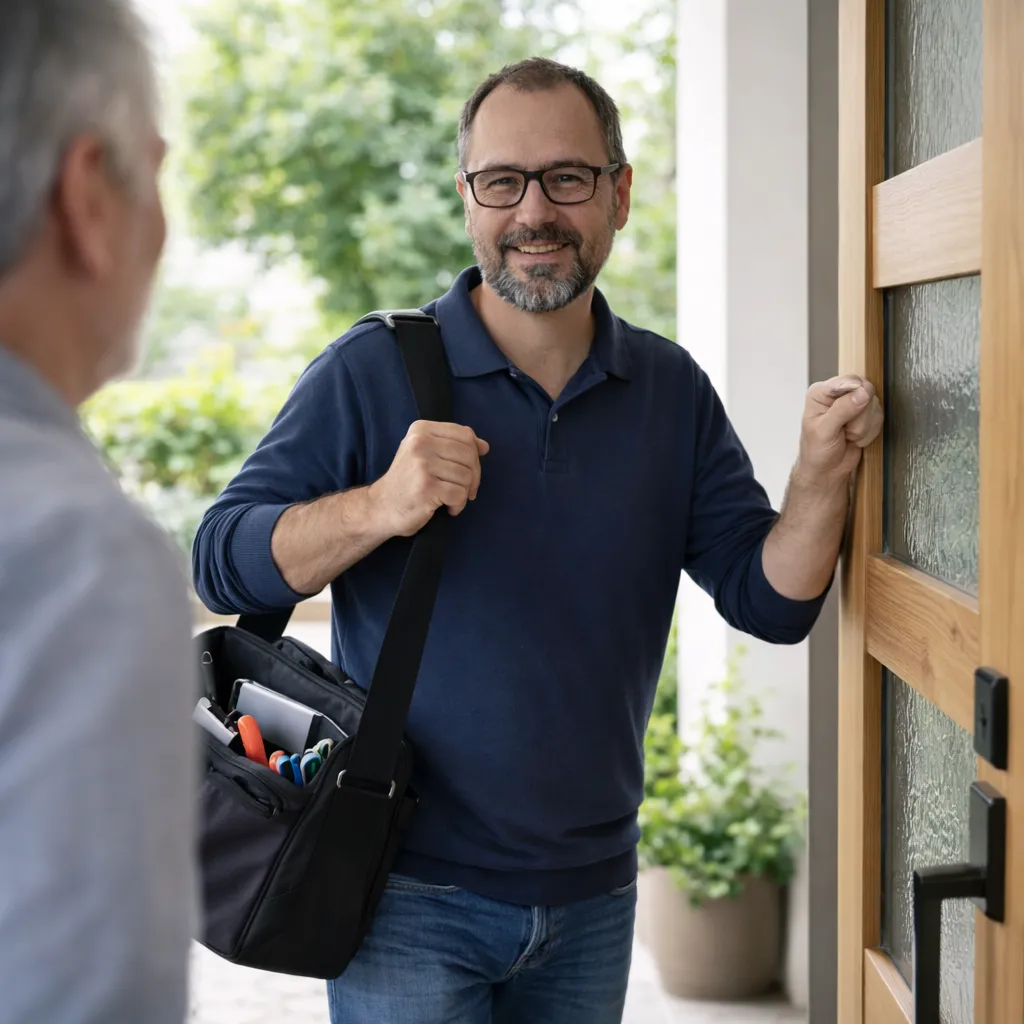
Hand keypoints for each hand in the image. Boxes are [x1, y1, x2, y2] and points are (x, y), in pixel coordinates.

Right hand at [368, 420, 489, 536]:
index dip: (474, 454)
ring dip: (464, 493)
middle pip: (469, 455)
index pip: (465, 434)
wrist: (381, 507)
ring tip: (450, 498)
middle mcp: (420, 443)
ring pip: (467, 476)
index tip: (468, 469)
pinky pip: (460, 494)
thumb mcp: (425, 454)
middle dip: (473, 476)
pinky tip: (447, 508)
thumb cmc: (407, 481)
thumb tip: (484, 446)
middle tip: (464, 490)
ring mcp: (422, 465)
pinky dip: (458, 505)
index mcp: (421, 430)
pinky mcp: (426, 487)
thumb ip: (453, 446)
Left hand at [796, 375, 883, 484]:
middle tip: (844, 430)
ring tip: (847, 436)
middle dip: (859, 416)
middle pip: (866, 391)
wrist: (827, 471)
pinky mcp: (865, 414)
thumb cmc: (817, 452)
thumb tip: (862, 392)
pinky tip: (855, 438)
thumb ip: (842, 410)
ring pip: (874, 405)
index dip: (855, 398)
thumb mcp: (824, 431)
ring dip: (863, 427)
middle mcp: (837, 394)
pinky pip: (879, 417)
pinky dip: (869, 432)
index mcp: (821, 392)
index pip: (849, 381)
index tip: (848, 416)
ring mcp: (853, 403)